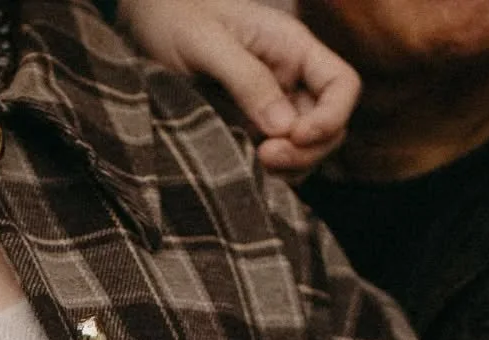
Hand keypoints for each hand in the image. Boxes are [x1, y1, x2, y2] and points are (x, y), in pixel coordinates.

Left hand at [118, 0, 359, 173]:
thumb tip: (283, 127)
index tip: (295, 136)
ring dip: (290, 168)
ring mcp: (275, 107)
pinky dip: (271, 174)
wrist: (146, 21)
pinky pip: (280, 161)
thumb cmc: (176, 17)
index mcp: (292, 46)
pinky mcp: (253, 130)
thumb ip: (246, 79)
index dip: (331, 117)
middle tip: (265, 156)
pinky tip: (244, 167)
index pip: (342, 85)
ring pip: (308, 151)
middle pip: (331, 127)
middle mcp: (292, 78)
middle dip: (306, 151)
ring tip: (252, 162)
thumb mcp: (207, 42)